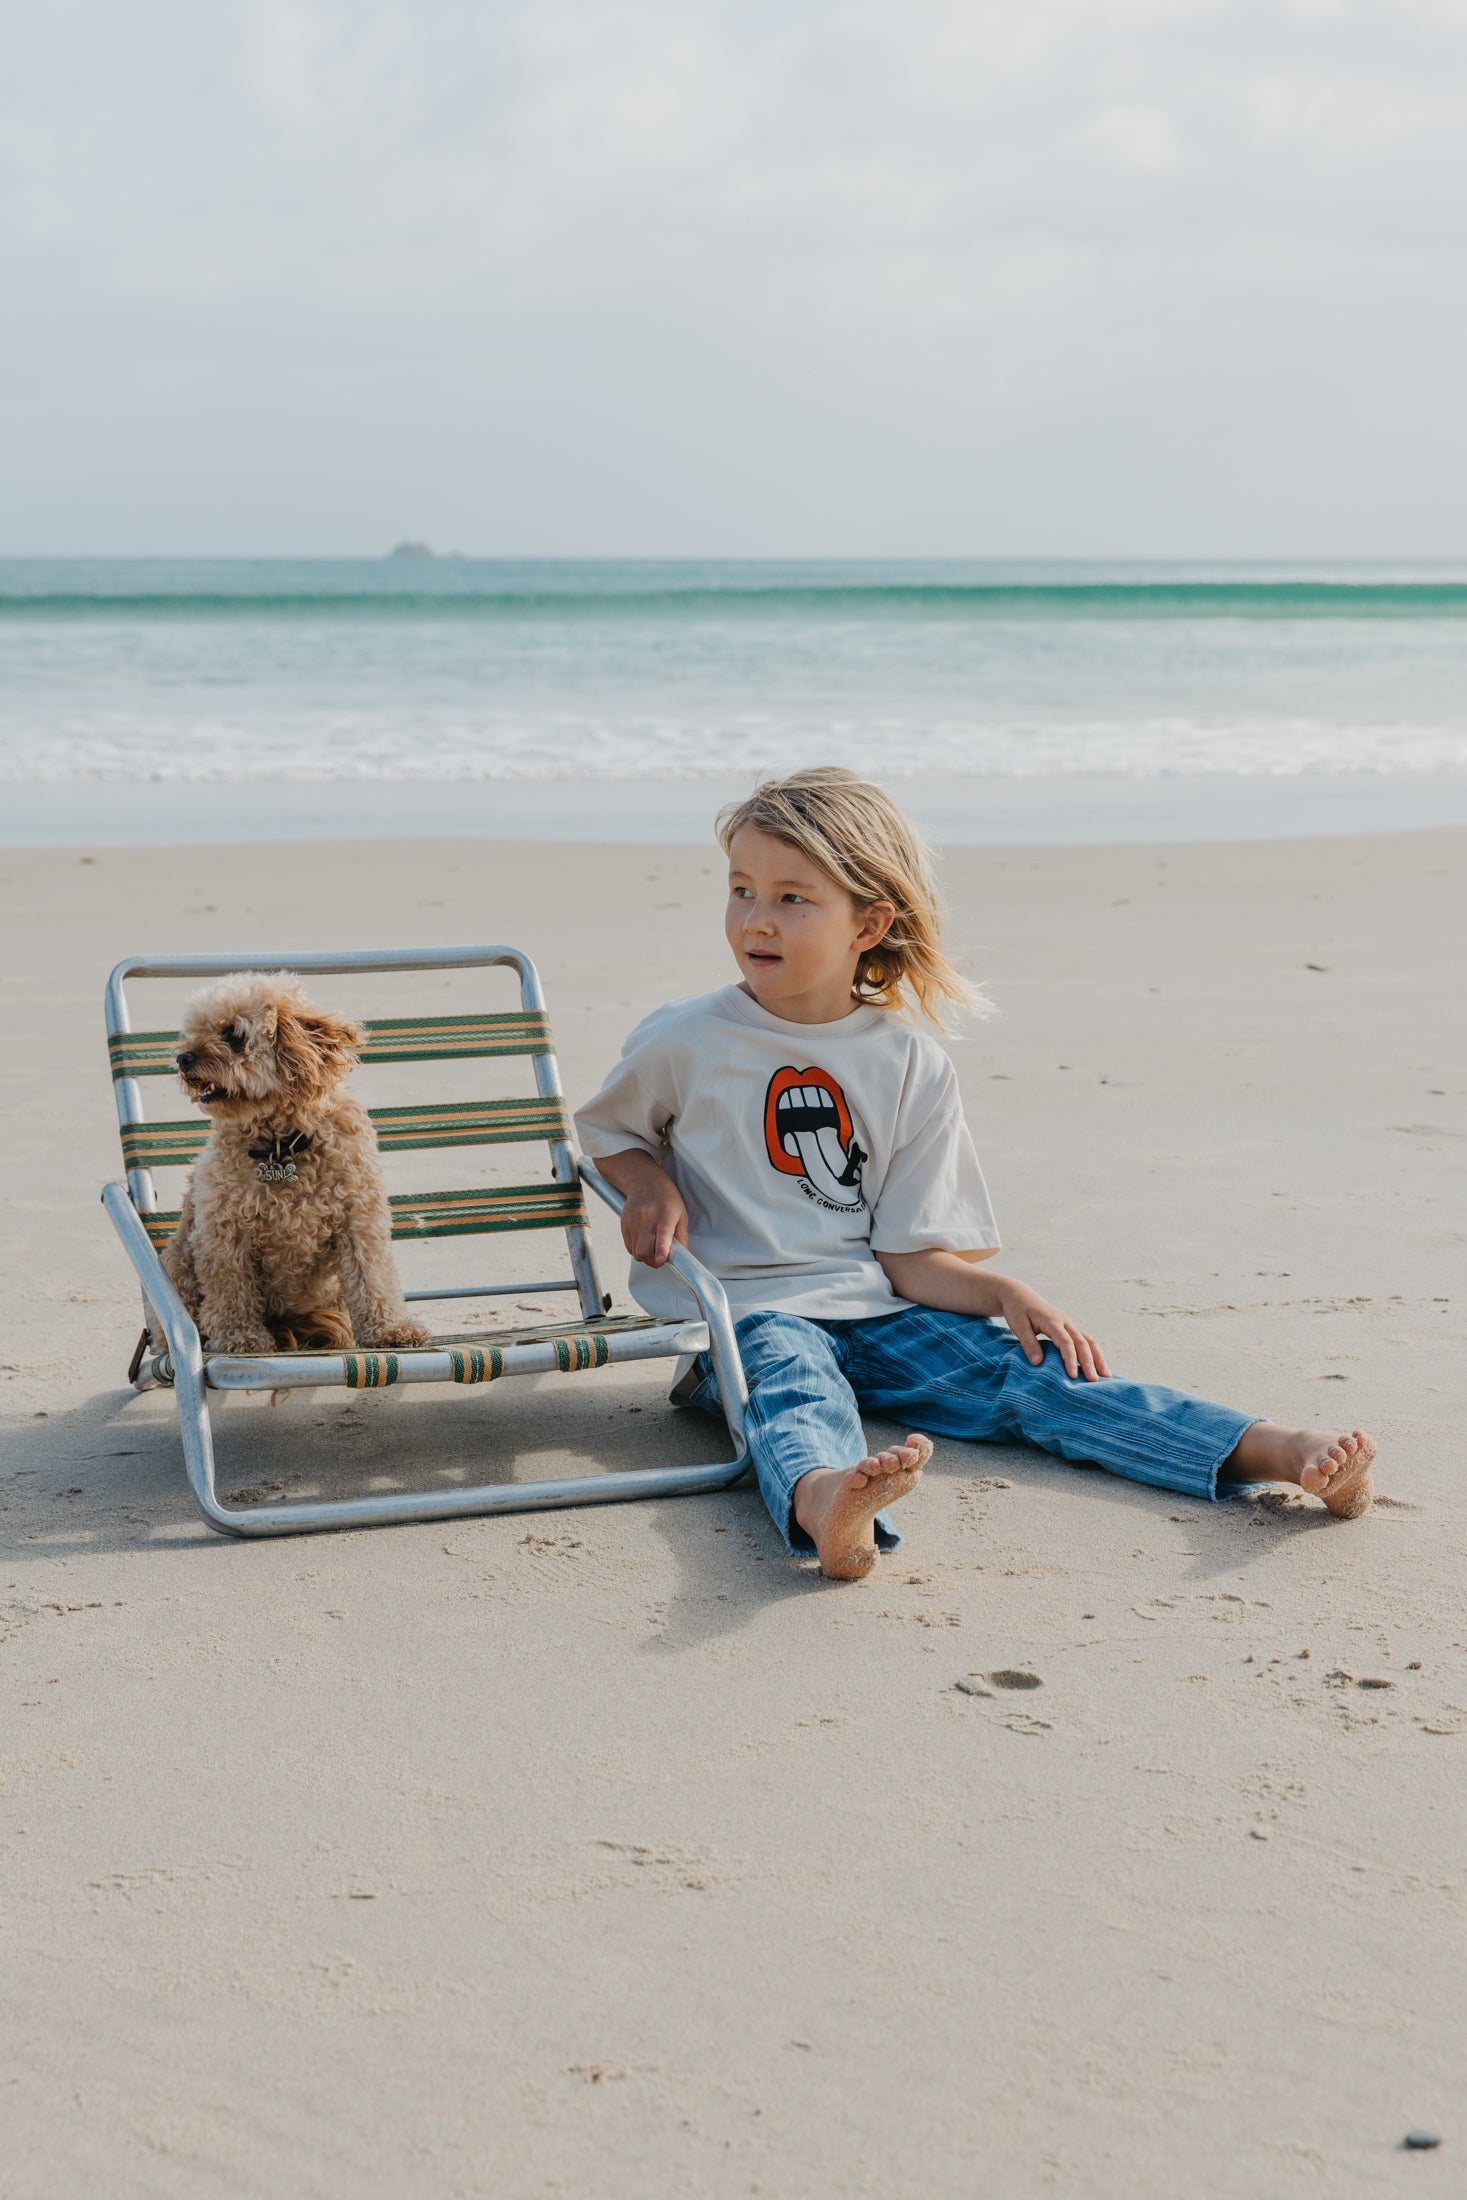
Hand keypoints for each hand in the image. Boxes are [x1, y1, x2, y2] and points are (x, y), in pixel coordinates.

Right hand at [618, 1172, 689, 1267]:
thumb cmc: (666, 1198)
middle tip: (660, 1258)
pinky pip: (629, 1247)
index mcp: (665, 1216)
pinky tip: (644, 1240)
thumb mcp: (681, 1215)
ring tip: (652, 1246)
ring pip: (636, 1252)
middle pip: (644, 1251)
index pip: (662, 1234)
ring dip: (645, 1256)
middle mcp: (647, 1219)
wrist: (645, 1181)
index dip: (661, 1249)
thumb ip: (681, 1237)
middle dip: (653, 1262)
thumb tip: (680, 1257)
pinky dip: (637, 1249)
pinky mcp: (624, 1224)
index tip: (661, 1259)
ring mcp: (633, 1222)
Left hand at [995, 1280, 1109, 1380]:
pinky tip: (1098, 1366)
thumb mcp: (1018, 1326)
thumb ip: (1028, 1343)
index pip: (1066, 1342)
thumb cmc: (1017, 1310)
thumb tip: (1038, 1363)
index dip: (1070, 1359)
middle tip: (1094, 1381)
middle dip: (1089, 1362)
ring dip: (1097, 1357)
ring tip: (1106, 1375)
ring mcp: (1068, 1324)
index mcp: (1052, 1320)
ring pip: (1088, 1340)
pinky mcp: (1068, 1328)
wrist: (1019, 1294)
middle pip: (1082, 1342)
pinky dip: (1093, 1353)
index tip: (1073, 1376)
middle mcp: (1065, 1322)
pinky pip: (1084, 1340)